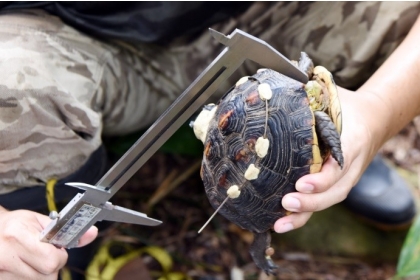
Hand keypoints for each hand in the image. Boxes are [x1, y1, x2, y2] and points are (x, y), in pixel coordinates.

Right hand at [0, 206, 97, 278]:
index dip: (59, 256)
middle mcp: (6, 256)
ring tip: (31, 259)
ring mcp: (1, 272)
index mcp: (18, 235)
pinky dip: (30, 277)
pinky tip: (23, 267)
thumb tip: (92, 233)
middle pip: (48, 275)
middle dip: (52, 265)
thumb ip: (66, 228)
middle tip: (42, 253)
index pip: (52, 260)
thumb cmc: (16, 225)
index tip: (55, 249)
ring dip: (41, 273)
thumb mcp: (41, 220)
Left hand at [274, 87, 380, 232]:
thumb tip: (277, 79)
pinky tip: (283, 221)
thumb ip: (311, 92)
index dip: (322, 179)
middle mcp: (350, 166)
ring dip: (304, 216)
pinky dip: (305, 214)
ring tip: (279, 224)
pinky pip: (322, 201)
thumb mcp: (333, 95)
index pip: (339, 168)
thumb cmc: (348, 106)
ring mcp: (345, 178)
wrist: (374, 118)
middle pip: (334, 192)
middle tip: (286, 204)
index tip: (301, 182)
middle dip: (310, 202)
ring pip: (328, 202)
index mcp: (351, 143)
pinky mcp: (336, 184)